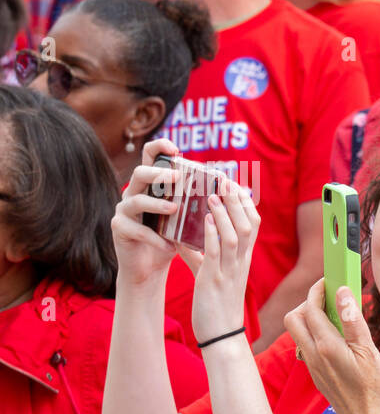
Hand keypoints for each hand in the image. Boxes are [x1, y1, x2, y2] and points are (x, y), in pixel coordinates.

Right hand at [111, 138, 183, 288]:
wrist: (150, 266)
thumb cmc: (170, 237)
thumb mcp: (184, 218)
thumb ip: (195, 202)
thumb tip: (225, 191)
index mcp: (150, 185)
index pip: (149, 156)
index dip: (159, 147)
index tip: (176, 149)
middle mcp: (133, 192)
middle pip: (139, 173)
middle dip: (158, 174)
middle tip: (177, 178)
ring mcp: (124, 210)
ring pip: (136, 200)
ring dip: (157, 204)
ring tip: (174, 209)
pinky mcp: (119, 229)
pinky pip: (136, 230)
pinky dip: (155, 238)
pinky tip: (169, 245)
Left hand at [186, 168, 258, 343]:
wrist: (221, 334)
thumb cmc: (214, 306)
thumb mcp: (208, 275)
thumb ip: (199, 255)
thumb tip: (181, 237)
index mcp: (242, 260)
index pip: (253, 224)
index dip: (244, 203)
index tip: (232, 184)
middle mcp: (241, 262)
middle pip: (248, 224)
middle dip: (237, 200)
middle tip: (223, 180)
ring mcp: (230, 270)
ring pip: (236, 235)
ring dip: (225, 212)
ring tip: (211, 195)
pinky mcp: (215, 280)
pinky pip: (217, 252)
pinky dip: (213, 233)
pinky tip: (206, 219)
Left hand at [285, 281, 379, 413]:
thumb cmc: (377, 392)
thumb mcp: (370, 353)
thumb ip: (352, 322)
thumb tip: (342, 293)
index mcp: (327, 347)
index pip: (311, 308)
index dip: (318, 289)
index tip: (331, 280)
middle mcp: (314, 357)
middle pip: (294, 318)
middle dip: (308, 302)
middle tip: (330, 298)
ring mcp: (314, 368)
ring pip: (299, 335)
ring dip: (311, 319)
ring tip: (337, 316)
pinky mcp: (319, 377)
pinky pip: (308, 349)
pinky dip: (317, 335)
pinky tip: (338, 339)